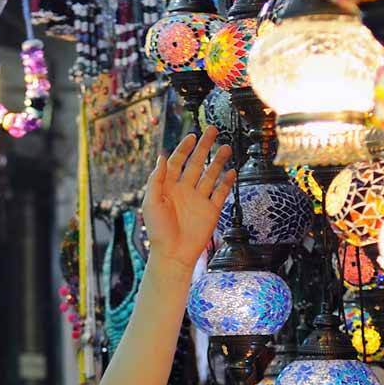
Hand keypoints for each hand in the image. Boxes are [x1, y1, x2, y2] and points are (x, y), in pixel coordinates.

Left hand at [140, 129, 234, 276]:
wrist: (173, 254)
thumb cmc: (158, 231)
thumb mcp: (151, 202)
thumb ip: (156, 180)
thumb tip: (161, 157)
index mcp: (169, 187)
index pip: (177, 162)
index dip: (184, 149)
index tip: (192, 136)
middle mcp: (185, 190)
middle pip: (196, 163)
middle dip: (204, 147)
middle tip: (212, 131)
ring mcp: (199, 199)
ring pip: (210, 175)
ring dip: (218, 161)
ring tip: (226, 147)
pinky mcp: (211, 211)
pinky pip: (221, 193)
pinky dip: (227, 182)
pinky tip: (232, 171)